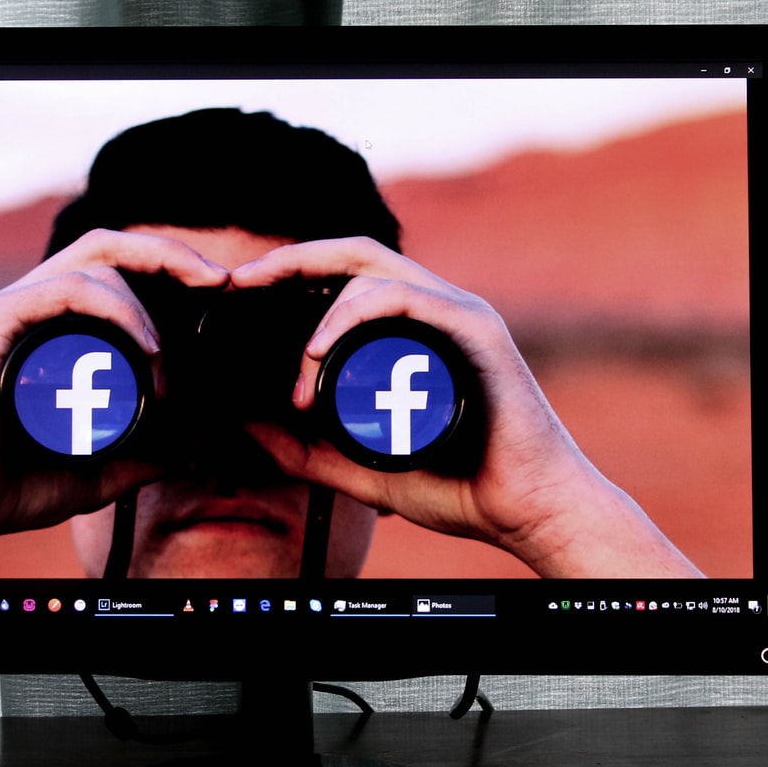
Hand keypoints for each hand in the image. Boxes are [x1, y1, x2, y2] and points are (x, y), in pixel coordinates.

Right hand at [0, 230, 228, 576]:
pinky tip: (147, 345)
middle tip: (218, 280)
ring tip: (166, 360)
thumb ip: (137, 459)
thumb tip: (186, 450)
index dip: (165, 268)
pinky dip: (116, 307)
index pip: (113, 270)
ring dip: (146, 305)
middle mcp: (27, 305)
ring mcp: (6, 308)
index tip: (216, 291)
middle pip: (106, 246)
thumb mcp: (94, 470)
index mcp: (48, 326)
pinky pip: (64, 288)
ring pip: (94, 264)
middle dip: (169, 253)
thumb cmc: (8, 487)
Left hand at [230, 237, 702, 578]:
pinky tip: (319, 352)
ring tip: (297, 371)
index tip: (239, 292)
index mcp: (415, 330)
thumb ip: (306, 451)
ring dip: (319, 315)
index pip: (346, 276)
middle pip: (354, 254)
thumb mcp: (360, 470)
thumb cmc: (461, 487)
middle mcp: (438, 309)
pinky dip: (351, 316)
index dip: (292, 272)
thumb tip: (247, 426)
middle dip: (290, 259)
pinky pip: (403, 298)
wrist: (528, 512)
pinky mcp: (476, 330)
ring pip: (371, 272)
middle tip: (240, 282)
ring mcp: (459, 314)